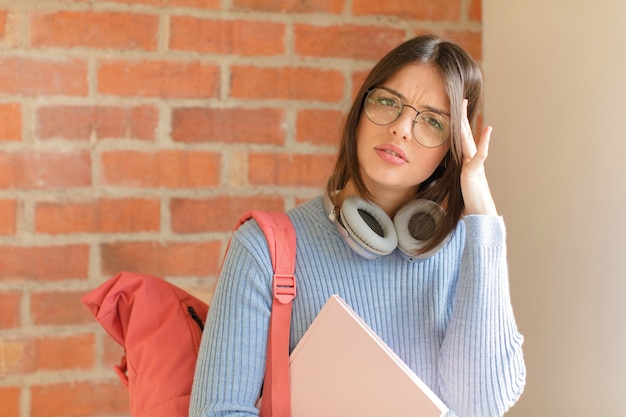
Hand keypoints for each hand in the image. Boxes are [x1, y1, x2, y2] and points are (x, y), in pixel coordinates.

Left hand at [459, 99, 497, 215]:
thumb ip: (452, 175)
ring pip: (468, 138)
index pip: (460, 138)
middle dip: (462, 116)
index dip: (457, 124)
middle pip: (464, 133)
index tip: (453, 109)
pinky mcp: (475, 171)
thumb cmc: (468, 201)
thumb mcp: (456, 185)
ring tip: (467, 106)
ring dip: (466, 122)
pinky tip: (487, 129)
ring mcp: (473, 163)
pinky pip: (480, 154)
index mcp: (465, 160)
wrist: (479, 213)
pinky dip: (484, 142)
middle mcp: (470, 158)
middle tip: (461, 98)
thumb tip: (440, 176)